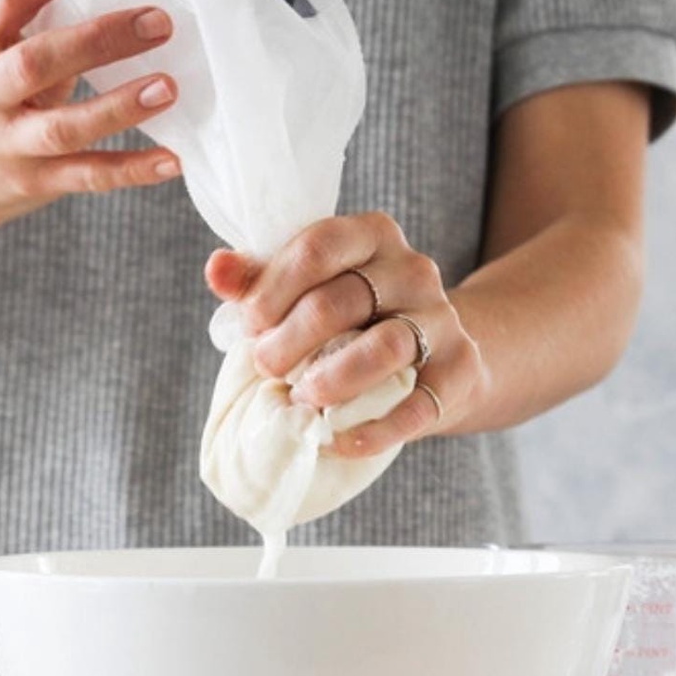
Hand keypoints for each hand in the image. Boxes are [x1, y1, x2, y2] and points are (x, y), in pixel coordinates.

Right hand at [0, 0, 180, 243]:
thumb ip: (40, 26)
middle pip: (38, 61)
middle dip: (101, 39)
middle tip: (159, 23)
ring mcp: (7, 145)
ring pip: (64, 128)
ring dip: (120, 107)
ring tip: (168, 88)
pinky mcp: (33, 184)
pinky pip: (88, 177)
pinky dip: (132, 170)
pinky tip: (171, 160)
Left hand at [205, 212, 488, 457]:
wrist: (435, 350)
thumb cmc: (354, 317)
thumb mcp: (309, 286)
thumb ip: (260, 278)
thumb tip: (216, 269)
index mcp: (372, 235)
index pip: (318, 246)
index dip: (273, 288)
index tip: (250, 324)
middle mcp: (413, 270)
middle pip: (342, 301)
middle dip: (289, 341)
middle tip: (265, 366)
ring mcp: (441, 320)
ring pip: (385, 347)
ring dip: (331, 380)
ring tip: (302, 397)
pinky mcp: (459, 372)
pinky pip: (416, 406)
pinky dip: (371, 430)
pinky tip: (336, 440)